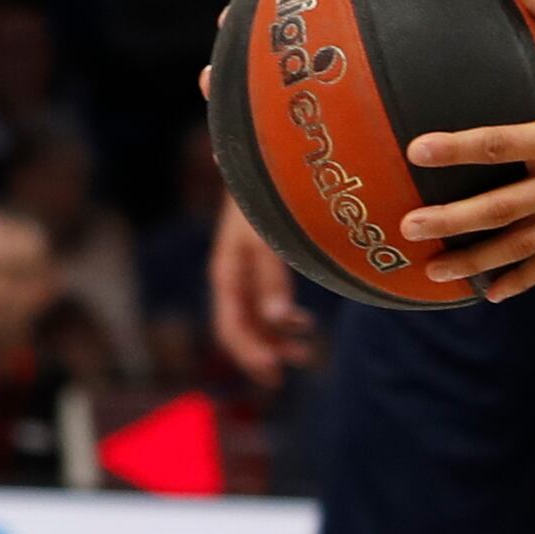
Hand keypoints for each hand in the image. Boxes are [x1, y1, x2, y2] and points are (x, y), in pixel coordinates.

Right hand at [208, 199, 309, 387]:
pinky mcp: (262, 262)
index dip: (250, 354)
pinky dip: (283, 320)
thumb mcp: (267, 239)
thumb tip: (280, 321)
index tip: (275, 373)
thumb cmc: (264, 198)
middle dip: (266, 352)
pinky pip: (267, 303)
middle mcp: (233, 277)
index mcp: (227, 274)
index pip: (231, 327)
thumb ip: (272, 279)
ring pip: (256, 318)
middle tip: (300, 365)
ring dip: (278, 339)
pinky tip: (304, 324)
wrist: (265, 160)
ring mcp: (246, 271)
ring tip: (308, 353)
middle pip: (242, 329)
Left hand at [402, 0, 534, 301]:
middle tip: (407, 225)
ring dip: (476, 262)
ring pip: (522, 245)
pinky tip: (491, 295)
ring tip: (433, 271)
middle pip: (502, 209)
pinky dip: (522, 279)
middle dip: (453, 220)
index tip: (417, 150)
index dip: (457, 147)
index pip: (501, 144)